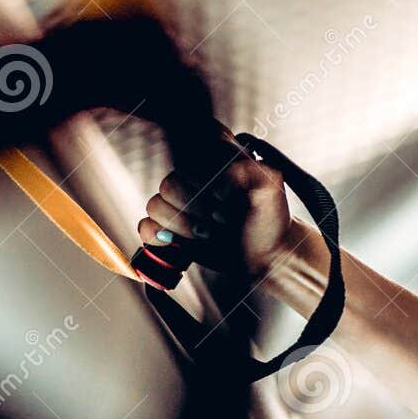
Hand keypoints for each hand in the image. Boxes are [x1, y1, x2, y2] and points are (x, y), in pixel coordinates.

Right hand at [138, 145, 291, 276]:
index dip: (203, 183)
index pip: (186, 163)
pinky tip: (179, 243)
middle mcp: (190, 184)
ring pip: (156, 206)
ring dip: (183, 224)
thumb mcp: (271, 191)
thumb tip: (226, 174)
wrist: (269, 255)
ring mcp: (178, 207)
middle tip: (223, 221)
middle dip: (196, 207)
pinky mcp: (171, 232)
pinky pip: (146, 226)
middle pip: (169, 185)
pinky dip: (157, 236)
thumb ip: (254, 171)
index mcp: (208, 167)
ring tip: (209, 235)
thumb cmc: (271, 220)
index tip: (226, 198)